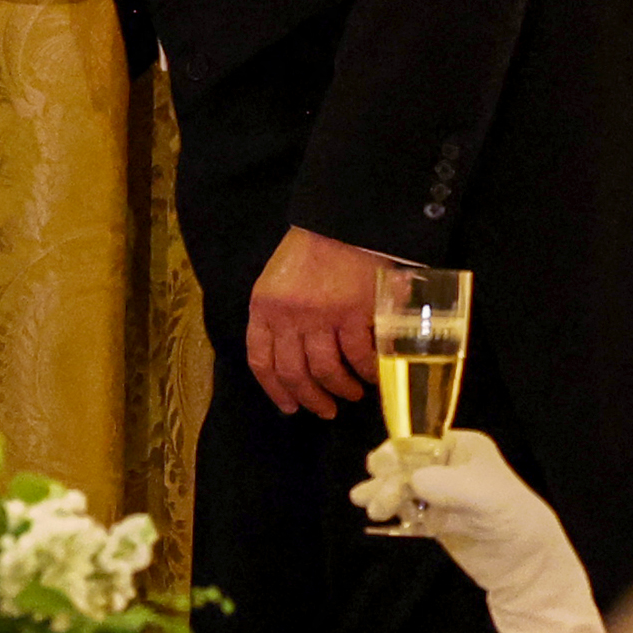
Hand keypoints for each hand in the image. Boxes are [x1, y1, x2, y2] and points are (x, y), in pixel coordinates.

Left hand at [239, 227, 395, 418]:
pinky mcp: (353, 313)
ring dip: (340, 389)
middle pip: (293, 373)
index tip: (288, 407)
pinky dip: (367, 372)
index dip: (274, 390)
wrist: (345, 222)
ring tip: (351, 394)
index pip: (261, 360)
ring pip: (326, 370)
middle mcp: (288, 316)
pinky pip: (359, 356)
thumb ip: (279, 316)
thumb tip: (292, 358)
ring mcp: (321, 316)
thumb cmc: (313, 250)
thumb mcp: (278, 281)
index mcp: (264, 307)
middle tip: (325, 410)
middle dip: (309, 398)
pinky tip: (372, 376)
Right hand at [353, 426, 548, 562]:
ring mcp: (439, 493)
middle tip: (372, 500)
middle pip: (404, 463)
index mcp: (462, 447)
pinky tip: (378, 515)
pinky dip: (391, 510)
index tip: (378, 468)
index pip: (419, 441)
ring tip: (366, 505)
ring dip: (382, 493)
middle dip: (386, 477)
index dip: (396, 452)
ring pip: (401, 486)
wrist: (524, 564)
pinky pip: (406, 508)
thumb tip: (408, 480)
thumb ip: (445, 484)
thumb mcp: (483, 495)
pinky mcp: (434, 518)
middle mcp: (448, 465)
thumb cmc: (510, 518)